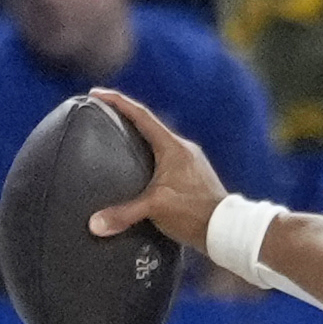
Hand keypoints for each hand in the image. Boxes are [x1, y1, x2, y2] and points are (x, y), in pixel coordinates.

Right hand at [87, 88, 227, 252]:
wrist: (227, 229)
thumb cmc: (195, 212)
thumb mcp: (155, 208)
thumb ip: (123, 214)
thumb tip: (96, 223)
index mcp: (173, 147)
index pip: (141, 115)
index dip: (117, 101)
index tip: (97, 93)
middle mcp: (183, 149)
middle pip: (149, 125)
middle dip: (126, 117)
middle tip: (104, 113)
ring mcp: (191, 162)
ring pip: (159, 142)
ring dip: (139, 138)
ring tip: (119, 139)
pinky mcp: (193, 177)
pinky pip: (166, 159)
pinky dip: (150, 157)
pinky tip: (141, 169)